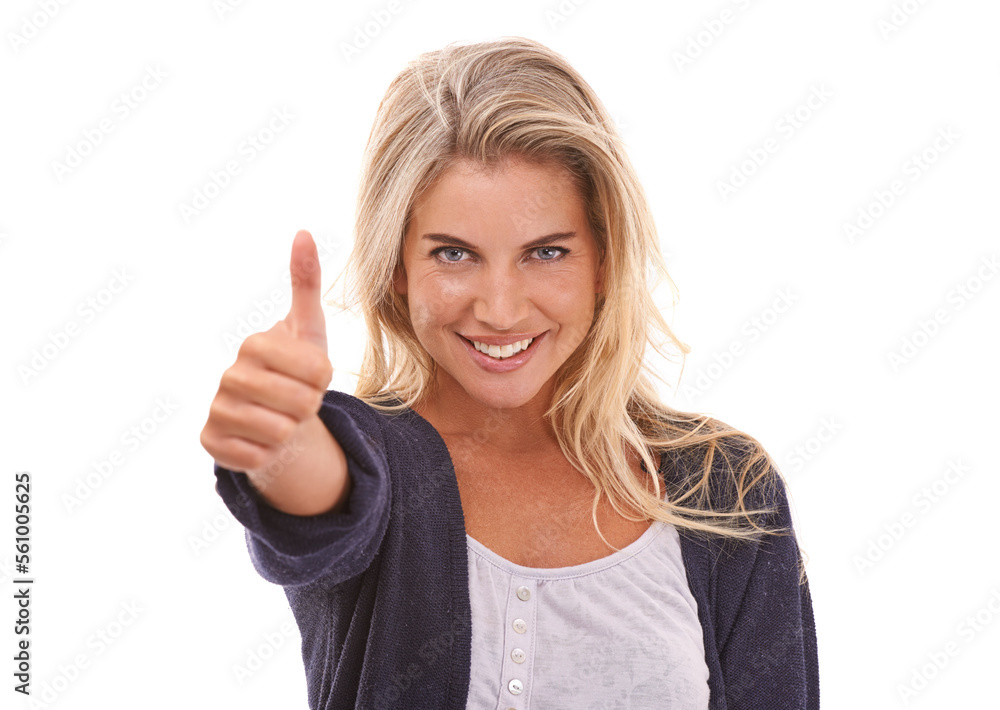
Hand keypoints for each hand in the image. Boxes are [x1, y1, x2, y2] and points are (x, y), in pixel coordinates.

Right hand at [200, 230, 333, 474]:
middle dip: (310, 407)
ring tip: (281, 418)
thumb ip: (306, 282)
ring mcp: (217, 409)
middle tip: (298, 401)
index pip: (318, 370)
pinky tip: (261, 441)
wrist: (274, 416)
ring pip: (281, 433)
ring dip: (291, 431)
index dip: (325, 380)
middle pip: (302, 404)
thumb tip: (303, 232)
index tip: (312, 376)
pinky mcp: (210, 442)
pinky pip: (258, 457)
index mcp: (255, 344)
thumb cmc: (295, 371)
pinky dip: (269, 454)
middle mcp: (229, 375)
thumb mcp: (309, 328)